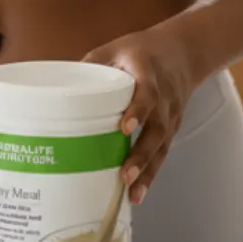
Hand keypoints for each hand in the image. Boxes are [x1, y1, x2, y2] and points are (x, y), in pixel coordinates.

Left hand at [83, 24, 196, 205]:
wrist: (182, 52)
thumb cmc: (143, 50)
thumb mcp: (116, 47)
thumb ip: (91, 64)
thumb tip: (60, 86)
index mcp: (149, 74)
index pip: (147, 94)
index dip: (137, 111)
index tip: (124, 128)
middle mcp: (164, 98)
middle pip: (157, 128)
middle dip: (142, 154)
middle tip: (125, 174)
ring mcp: (171, 116)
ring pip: (162, 147)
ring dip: (147, 172)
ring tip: (132, 194)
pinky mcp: (172, 129)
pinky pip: (162, 153)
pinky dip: (151, 174)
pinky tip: (137, 193)